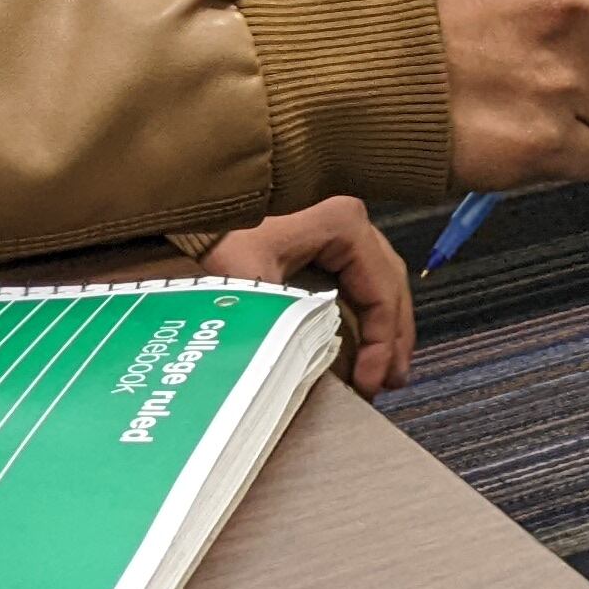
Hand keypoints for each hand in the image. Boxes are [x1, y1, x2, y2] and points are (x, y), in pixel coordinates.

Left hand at [200, 197, 415, 393]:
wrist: (194, 206)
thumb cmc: (222, 235)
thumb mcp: (251, 278)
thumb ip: (284, 322)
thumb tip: (309, 373)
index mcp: (344, 225)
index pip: (381, 292)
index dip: (382, 342)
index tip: (368, 382)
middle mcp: (351, 221)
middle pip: (390, 286)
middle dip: (393, 338)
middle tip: (390, 382)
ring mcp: (341, 228)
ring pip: (381, 282)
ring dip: (386, 327)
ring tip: (385, 371)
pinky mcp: (326, 239)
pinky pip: (361, 280)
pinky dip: (368, 314)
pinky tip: (365, 342)